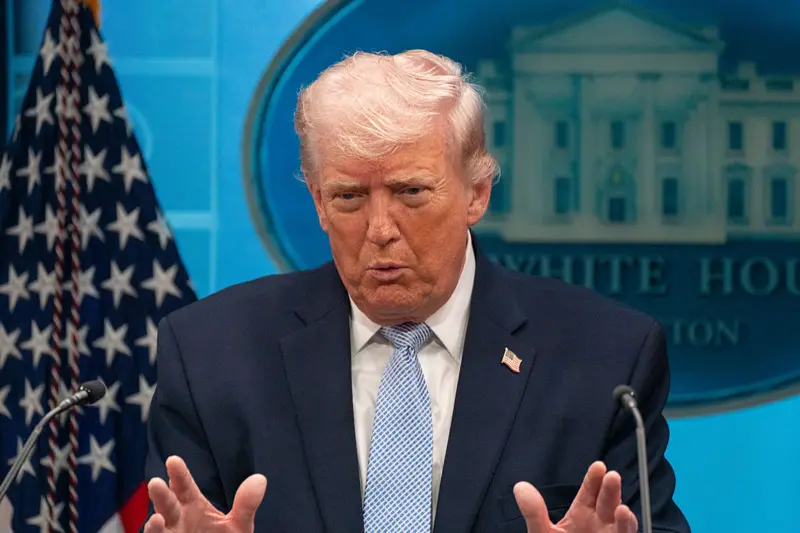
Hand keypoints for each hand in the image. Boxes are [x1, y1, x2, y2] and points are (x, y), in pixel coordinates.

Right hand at [144, 456, 266, 532]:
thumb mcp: (239, 526)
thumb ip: (246, 504)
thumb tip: (260, 478)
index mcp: (193, 507)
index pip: (185, 487)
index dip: (179, 474)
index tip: (173, 460)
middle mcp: (178, 521)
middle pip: (168, 506)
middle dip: (161, 495)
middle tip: (156, 483)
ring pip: (158, 529)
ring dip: (153, 525)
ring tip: (157, 518)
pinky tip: (158, 529)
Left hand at [514, 461, 637, 532]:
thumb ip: (534, 512)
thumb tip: (520, 486)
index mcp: (581, 515)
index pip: (590, 492)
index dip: (594, 479)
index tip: (599, 466)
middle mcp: (599, 525)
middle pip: (608, 504)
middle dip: (611, 490)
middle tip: (612, 476)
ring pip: (623, 526)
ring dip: (625, 518)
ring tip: (622, 510)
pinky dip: (625, 532)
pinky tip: (623, 525)